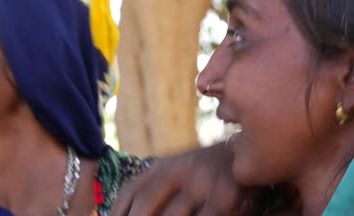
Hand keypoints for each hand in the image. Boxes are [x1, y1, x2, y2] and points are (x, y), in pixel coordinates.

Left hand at [111, 143, 241, 215]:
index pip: (131, 190)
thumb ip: (155, 188)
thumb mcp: (179, 171)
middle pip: (145, 202)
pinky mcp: (227, 197)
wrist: (248, 156)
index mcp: (164, 165)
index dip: (117, 212)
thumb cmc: (208, 169)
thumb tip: (125, 213)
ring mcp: (203, 182)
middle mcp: (180, 170)